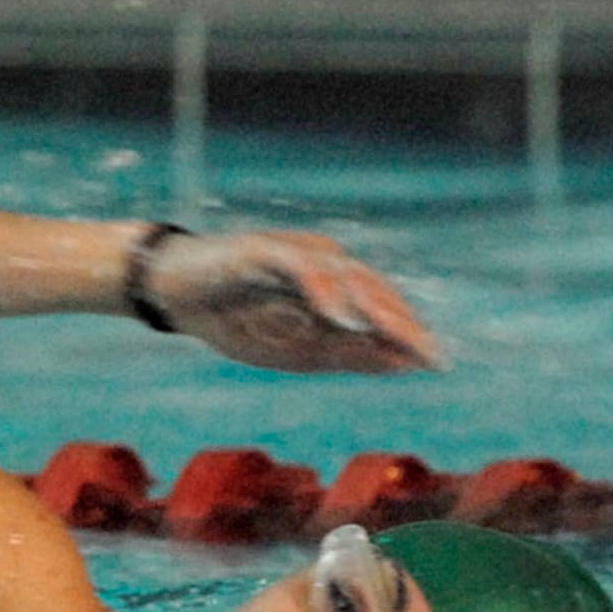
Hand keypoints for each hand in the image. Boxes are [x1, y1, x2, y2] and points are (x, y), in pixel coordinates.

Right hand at [146, 230, 443, 374]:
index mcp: (334, 283)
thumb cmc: (234, 317)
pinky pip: (298, 267)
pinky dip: (321, 290)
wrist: (174, 291)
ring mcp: (294, 251)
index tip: (438, 363)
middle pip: (373, 289)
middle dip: (402, 324)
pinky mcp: (261, 248)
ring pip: (344, 276)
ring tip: (398, 339)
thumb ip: (342, 353)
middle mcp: (323, 259)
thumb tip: (399, 363)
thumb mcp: (292, 349)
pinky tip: (340, 316)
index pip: (381, 306)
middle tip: (429, 355)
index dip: (409, 333)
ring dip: (373, 309)